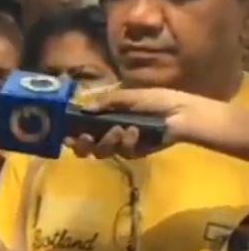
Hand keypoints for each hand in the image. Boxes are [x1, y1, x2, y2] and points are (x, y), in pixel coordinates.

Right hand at [64, 87, 214, 158]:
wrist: (184, 114)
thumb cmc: (159, 100)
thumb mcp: (130, 96)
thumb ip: (107, 102)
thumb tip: (84, 108)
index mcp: (107, 117)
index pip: (83, 128)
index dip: (72, 134)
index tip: (66, 135)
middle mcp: (111, 133)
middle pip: (87, 147)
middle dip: (83, 144)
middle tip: (86, 138)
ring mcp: (123, 145)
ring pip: (102, 152)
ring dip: (107, 141)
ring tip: (119, 130)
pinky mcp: (136, 154)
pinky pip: (123, 153)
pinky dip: (128, 142)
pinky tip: (135, 133)